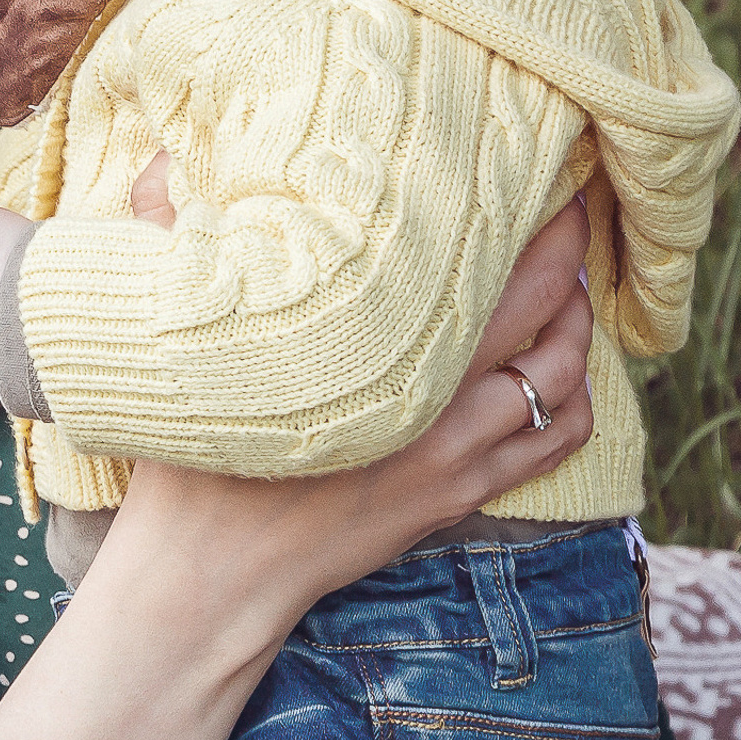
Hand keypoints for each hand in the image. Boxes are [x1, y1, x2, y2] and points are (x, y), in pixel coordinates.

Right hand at [104, 193, 598, 661]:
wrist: (208, 576)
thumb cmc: (189, 456)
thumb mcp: (173, 336)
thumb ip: (171, 236)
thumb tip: (161, 164)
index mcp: (378, 349)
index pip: (481, 262)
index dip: (523, 212)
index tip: (538, 167)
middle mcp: (435, 399)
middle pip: (541, 310)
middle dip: (569, 253)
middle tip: (576, 206)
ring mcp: (456, 455)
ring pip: (561, 378)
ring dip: (578, 326)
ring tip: (571, 285)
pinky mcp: (458, 497)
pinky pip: (553, 444)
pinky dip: (577, 403)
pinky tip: (565, 376)